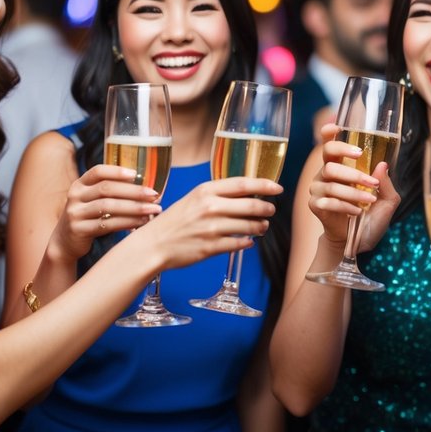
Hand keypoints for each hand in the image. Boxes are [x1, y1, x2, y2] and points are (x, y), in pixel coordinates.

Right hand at [50, 164, 161, 261]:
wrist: (65, 241)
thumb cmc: (89, 216)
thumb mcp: (92, 200)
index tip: (136, 174)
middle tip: (153, 194)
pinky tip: (141, 222)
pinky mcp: (79, 230)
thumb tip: (146, 188)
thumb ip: (110, 192)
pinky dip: (127, 222)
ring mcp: (75, 213)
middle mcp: (75, 196)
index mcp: (80, 184)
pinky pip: (107, 224)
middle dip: (133, 191)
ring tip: (153, 209)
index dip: (117, 171)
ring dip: (134, 207)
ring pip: (108, 206)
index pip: (98, 171)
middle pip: (106, 189)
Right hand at [148, 176, 281, 269]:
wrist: (153, 245)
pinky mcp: (212, 247)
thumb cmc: (174, 221)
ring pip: (249, 226)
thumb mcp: (193, 199)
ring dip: (260, 227)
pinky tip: (248, 241)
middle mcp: (210, 207)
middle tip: (271, 210)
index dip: (264, 185)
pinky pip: (240, 244)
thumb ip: (217, 195)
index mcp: (205, 191)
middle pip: (251, 205)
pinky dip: (247, 242)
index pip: (243, 184)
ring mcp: (212, 228)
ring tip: (262, 227)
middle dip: (267, 209)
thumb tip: (246, 195)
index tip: (277, 188)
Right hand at [307, 122, 398, 252]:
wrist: (358, 243)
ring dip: (354, 192)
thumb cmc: (371, 217)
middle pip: (329, 160)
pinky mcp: (315, 205)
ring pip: (332, 184)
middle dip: (352, 170)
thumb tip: (382, 164)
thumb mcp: (387, 200)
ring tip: (370, 200)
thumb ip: (386, 183)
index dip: (329, 134)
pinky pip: (329, 201)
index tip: (337, 127)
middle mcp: (325, 174)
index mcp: (340, 166)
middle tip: (370, 180)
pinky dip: (345, 206)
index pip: (329, 144)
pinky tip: (356, 212)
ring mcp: (317, 189)